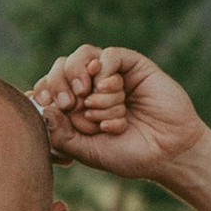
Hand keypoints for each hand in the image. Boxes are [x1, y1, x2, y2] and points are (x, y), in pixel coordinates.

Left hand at [30, 46, 207, 180]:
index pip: (47, 87)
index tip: (44, 104)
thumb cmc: (129, 155)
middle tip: (70, 104)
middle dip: (59, 85)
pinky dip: (104, 72)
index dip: (42, 91)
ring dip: (85, 82)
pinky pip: (108, 55)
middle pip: (61, 67)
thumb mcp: (87, 151)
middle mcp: (91, 87)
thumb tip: (42, 110)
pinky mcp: (132, 65)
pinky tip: (112, 91)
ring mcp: (111, 75)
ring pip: (82, 58)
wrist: (169, 153)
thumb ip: (61, 135)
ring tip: (94, 104)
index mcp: (76, 107)